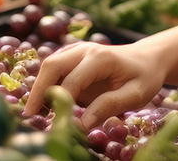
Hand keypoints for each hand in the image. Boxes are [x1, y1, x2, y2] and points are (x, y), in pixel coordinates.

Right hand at [23, 40, 166, 129]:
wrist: (148, 59)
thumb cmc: (144, 77)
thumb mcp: (136, 94)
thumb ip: (109, 107)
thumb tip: (81, 124)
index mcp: (100, 58)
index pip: (71, 82)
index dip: (63, 106)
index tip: (59, 127)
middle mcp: (84, 50)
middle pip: (51, 66)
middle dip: (38, 92)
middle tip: (30, 116)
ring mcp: (76, 51)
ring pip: (48, 66)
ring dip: (39, 89)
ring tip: (35, 114)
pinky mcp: (72, 57)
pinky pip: (53, 69)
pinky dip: (45, 86)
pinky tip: (45, 105)